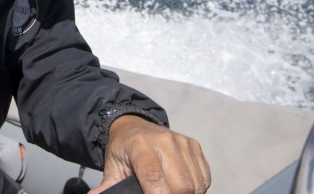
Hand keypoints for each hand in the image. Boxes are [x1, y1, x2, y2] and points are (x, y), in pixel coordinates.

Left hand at [88, 115, 209, 193]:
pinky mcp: (194, 145)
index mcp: (140, 145)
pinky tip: (180, 185)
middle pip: (181, 185)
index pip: (154, 178)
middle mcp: (164, 140)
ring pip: (195, 184)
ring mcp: (182, 142)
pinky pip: (204, 177)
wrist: (133, 125)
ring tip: (169, 190)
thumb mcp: (112, 167)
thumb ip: (109, 186)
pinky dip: (196, 188)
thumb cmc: (123, 150)